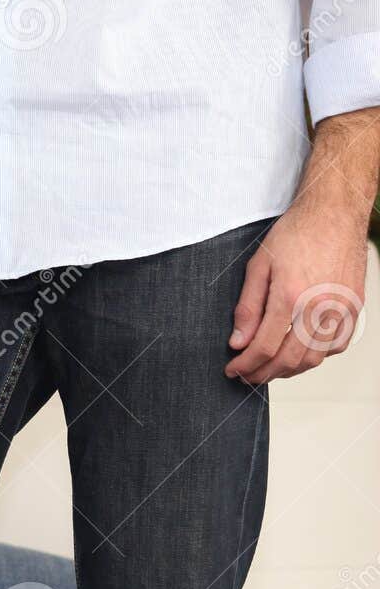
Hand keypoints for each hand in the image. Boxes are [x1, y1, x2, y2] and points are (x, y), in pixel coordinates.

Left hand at [226, 199, 368, 385]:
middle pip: (289, 359)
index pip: (264, 347)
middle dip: (264, 374)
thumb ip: (247, 308)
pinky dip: (317, 356)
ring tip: (269, 368)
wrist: (334, 212)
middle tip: (247, 376)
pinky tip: (299, 352)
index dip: (245, 365)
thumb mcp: (258, 266)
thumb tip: (238, 342)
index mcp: (291, 296)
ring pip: (315, 358)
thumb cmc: (295, 234)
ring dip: (289, 369)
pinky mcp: (355, 305)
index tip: (232, 370)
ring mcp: (341, 308)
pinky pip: (337, 345)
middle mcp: (320, 306)